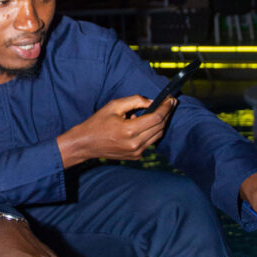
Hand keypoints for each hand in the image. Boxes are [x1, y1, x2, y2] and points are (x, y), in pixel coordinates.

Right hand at [57, 95, 176, 167]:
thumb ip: (135, 101)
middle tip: (169, 103)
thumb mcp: (114, 106)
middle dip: (166, 113)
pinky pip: (150, 142)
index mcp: (129, 130)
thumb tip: (151, 102)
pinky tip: (143, 124)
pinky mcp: (136, 157)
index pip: (156, 117)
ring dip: (160, 123)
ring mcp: (136, 153)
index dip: (166, 107)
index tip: (171, 99)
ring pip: (158, 136)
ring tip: (158, 111)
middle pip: (160, 127)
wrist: (86, 144)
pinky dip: (151, 132)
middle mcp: (135, 144)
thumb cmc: (98, 123)